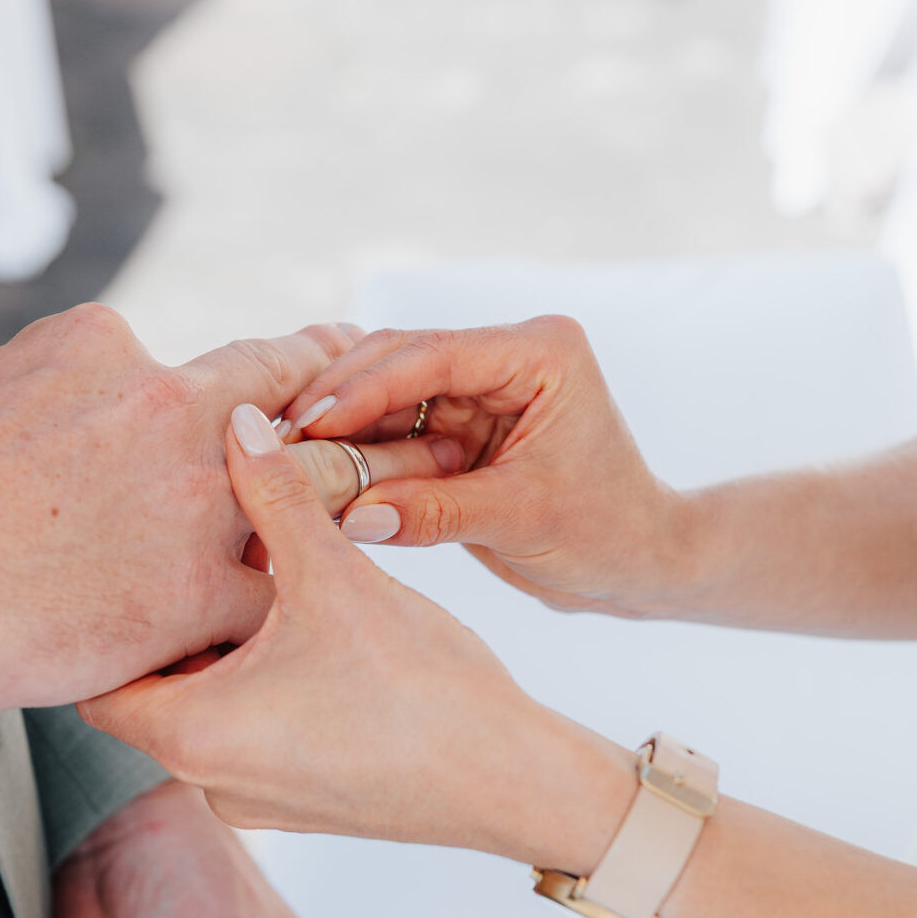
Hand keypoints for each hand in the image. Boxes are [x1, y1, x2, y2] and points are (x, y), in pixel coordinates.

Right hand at [0, 308, 357, 726]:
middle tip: (369, 413)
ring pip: (311, 491)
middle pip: (282, 395)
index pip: (191, 361)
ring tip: (379, 519)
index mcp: (99, 348)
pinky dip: (289, 614)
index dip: (228, 389)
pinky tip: (302, 634)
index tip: (250, 401)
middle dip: (330, 403)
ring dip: (338, 505)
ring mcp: (193, 500)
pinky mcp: (199, 593)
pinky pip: (279, 597)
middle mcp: (165, 407)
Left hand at [84, 407, 632, 870]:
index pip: (96, 677)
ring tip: (263, 580)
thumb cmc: (424, 693)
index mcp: (190, 737)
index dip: (113, 610)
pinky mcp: (300, 803)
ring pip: (206, 706)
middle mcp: (207, 780)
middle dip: (179, 617)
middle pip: (152, 686)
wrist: (514, 783)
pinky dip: (262, 682)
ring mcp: (254, 800)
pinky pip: (252, 732)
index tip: (136, 553)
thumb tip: (239, 423)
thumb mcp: (337, 577)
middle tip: (202, 548)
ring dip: (226, 647)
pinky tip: (309, 629)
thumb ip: (277, 496)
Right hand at [278, 318, 694, 617]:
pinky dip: (360, 450)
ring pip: (390, 392)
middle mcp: (509, 356)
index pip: (435, 354)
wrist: (638, 564)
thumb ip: (435, 513)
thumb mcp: (521, 521)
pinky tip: (316, 470)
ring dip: (343, 425)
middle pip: (401, 360)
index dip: (365, 386)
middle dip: (341, 398)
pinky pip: (396, 427)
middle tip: (279, 436)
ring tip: (286, 455)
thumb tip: (350, 516)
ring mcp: (482, 386)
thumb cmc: (606, 534)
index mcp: (541, 352)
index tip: (310, 420)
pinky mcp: (462, 422)